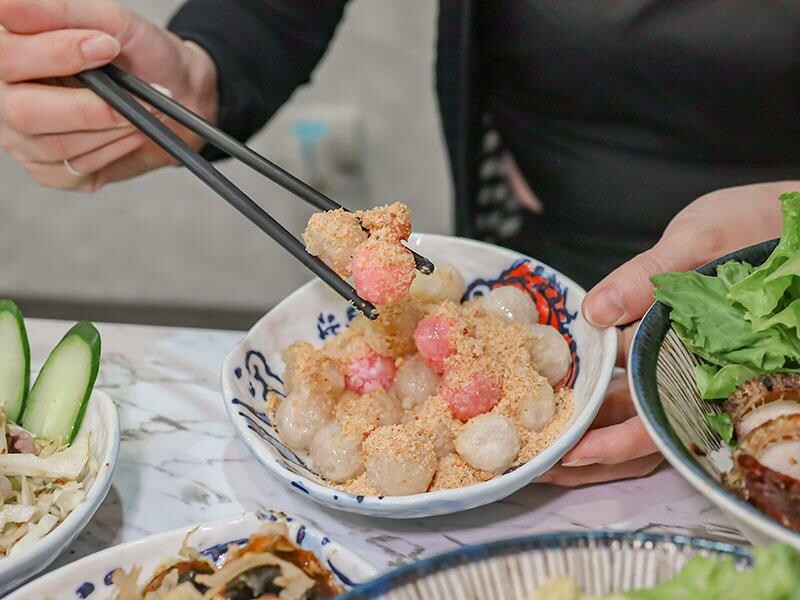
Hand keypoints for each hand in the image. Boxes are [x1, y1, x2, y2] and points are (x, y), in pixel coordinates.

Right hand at [0, 0, 217, 191]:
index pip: (7, 56)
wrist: (178, 93)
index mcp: (13, 52)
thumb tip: (8, 7)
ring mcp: (26, 140)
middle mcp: (9, 97)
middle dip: (90, 106)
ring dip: (112, 127)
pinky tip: (134, 131)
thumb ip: (61, 13)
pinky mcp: (53, 173)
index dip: (56, 54)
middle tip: (133, 95)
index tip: (107, 47)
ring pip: (57, 145)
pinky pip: (79, 168)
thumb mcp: (109, 21)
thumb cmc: (139, 55)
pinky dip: (116, 148)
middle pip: (23, 112)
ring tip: (144, 109)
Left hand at [542, 181, 793, 485]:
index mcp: (709, 364)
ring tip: (538, 434)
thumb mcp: (701, 241)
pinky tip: (562, 379)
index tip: (573, 455)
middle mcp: (694, 372)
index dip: (616, 445)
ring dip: (590, 420)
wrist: (786, 215)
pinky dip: (598, 380)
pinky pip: (629, 371)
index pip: (660, 422)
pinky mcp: (665, 342)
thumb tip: (595, 311)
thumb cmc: (757, 227)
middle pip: (639, 427)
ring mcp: (679, 360)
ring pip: (631, 405)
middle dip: (590, 448)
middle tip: (539, 461)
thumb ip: (650, 277)